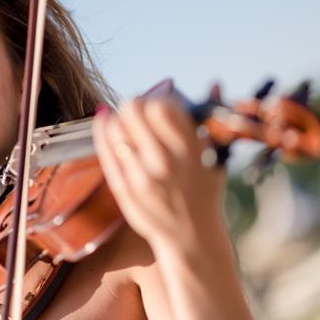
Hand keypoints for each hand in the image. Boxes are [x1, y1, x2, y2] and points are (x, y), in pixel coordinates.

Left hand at [92, 98, 226, 250]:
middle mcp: (164, 161)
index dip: (157, 99)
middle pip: (133, 110)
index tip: (158, 104)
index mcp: (190, 149)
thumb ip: (211, 119)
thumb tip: (214, 82)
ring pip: (115, 128)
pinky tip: (104, 121)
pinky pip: (105, 151)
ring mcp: (141, 176)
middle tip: (136, 109)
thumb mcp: (216, 156)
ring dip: (118, 118)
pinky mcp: (124, 189)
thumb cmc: (205, 190)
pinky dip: (102, 131)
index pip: (160, 106)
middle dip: (134, 105)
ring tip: (124, 122)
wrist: (191, 236)